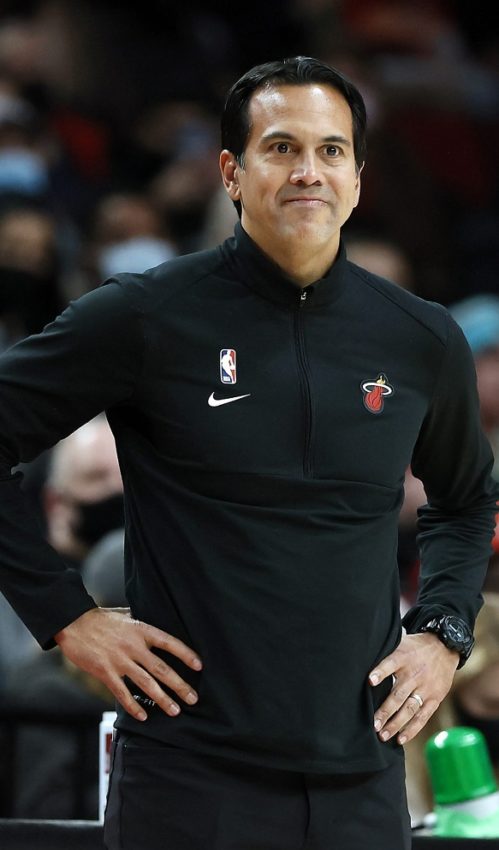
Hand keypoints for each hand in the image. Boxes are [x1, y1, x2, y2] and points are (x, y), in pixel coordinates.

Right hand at [54, 607, 202, 721]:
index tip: (199, 666)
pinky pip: (122, 693)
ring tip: (175, 710)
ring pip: (146, 683)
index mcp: (141, 629)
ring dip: (162, 699)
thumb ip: (140, 624)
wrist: (73, 623)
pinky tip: (143, 716)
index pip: (169, 642)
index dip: (186, 654)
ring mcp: (120, 660)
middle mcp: (134, 646)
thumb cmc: (101, 619)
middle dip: (180, 685)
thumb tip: (156, 624)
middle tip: (193, 698)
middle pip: (162, 668)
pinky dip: (133, 705)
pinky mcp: (105, 672)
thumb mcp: (126, 615)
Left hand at [369, 631, 458, 744]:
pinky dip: (412, 729)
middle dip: (385, 711)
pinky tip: (401, 739)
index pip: (390, 664)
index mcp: (404, 657)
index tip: (370, 681)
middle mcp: (415, 674)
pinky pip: (423, 716)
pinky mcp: (435, 698)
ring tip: (383, 735)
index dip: (380, 672)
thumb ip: (386, 655)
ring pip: (409, 708)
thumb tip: (362, 663)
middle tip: (374, 724)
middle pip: (398, 694)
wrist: (445, 647)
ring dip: (396, 724)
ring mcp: (426, 688)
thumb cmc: (416, 648)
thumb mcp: (401, 643)